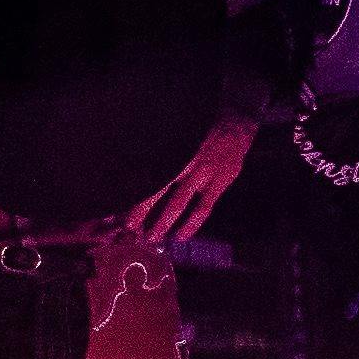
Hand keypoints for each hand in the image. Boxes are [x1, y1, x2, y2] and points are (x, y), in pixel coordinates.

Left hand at [121, 116, 255, 247]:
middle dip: (141, 210)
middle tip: (130, 228)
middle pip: (157, 189)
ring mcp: (203, 172)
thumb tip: (138, 172)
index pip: (146, 174)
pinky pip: (203, 207)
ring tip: (153, 237)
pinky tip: (182, 235)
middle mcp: (184, 161)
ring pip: (178, 201)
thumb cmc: (201, 128)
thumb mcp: (178, 133)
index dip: (133, 191)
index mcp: (170, 150)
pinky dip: (192, 223)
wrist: (236, 121)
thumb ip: (161, 151)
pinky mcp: (220, 181)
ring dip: (164, 221)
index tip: (121, 204)